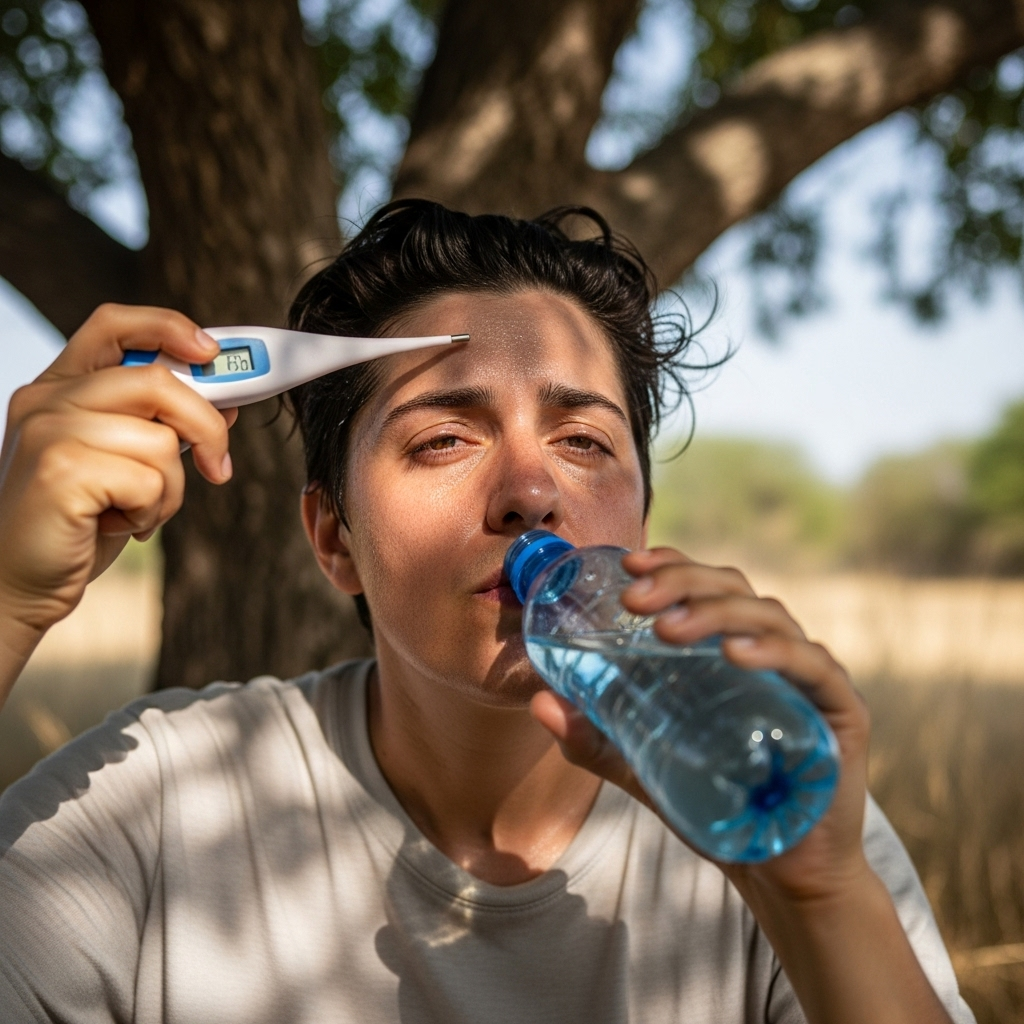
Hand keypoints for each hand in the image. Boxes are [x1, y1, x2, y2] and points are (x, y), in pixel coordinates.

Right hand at [0, 304, 237, 659]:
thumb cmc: (79, 523)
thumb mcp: (125, 460)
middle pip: (157, 381)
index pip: (115, 325)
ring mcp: (48, 432)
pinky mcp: (60, 470)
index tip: (211, 352)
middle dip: (207, 426)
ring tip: (138, 510)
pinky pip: (150, 479)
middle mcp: (47, 400)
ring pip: (161, 440)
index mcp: (61, 387)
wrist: (20, 583)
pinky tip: (122, 525)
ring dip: (171, 488)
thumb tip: (226, 404)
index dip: (170, 327)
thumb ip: (159, 424)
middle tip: (216, 466)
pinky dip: (154, 510)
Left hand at [530, 545, 871, 906]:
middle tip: (633, 598)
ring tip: (666, 629)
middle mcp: (772, 651)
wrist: (779, 873)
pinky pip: (812, 666)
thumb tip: (538, 703)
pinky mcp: (840, 711)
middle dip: (681, 584)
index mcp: (731, 650)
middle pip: (733, 590)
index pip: (706, 587)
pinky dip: (774, 652)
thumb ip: (594, 737)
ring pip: (768, 617)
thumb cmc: (717, 805)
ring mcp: (809, 676)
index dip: (672, 566)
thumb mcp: (642, 765)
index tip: (628, 564)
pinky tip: (735, 653)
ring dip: (714, 613)